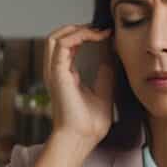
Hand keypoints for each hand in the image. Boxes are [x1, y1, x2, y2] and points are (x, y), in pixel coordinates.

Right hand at [44, 24, 114, 147]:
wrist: (82, 138)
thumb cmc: (90, 124)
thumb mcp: (104, 91)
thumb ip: (105, 72)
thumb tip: (111, 54)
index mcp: (65, 76)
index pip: (69, 46)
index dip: (85, 35)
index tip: (106, 34)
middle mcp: (57, 72)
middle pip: (58, 37)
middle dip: (79, 28)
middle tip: (101, 29)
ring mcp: (54, 72)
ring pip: (56, 36)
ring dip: (77, 28)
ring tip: (97, 30)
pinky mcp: (56, 73)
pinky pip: (63, 44)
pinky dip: (79, 35)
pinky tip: (96, 36)